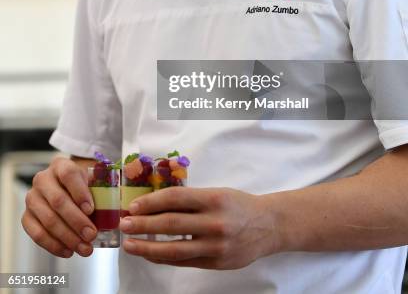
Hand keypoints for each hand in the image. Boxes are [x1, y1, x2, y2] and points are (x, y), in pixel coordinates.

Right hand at [21, 157, 96, 257]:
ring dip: (68, 237)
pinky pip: (37, 234)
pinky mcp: (26, 217)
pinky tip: (69, 251)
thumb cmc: (83, 185)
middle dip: (76, 221)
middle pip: (58, 201)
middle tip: (92, 235)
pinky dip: (54, 245)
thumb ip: (103, 191)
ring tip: (85, 248)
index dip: (80, 192)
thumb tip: (117, 211)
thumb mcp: (93, 180)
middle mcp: (42, 179)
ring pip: (48, 220)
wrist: (65, 188)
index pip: (69, 174)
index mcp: (60, 165)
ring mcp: (32, 198)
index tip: (91, 209)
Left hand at [120, 186, 274, 268]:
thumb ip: (190, 200)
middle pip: (170, 224)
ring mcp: (215, 246)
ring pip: (174, 249)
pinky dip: (164, 258)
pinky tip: (150, 254)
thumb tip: (155, 204)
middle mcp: (214, 222)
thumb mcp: (217, 193)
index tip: (134, 206)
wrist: (268, 226)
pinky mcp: (216, 263)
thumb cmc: (238, 205)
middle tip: (124, 224)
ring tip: (130, 244)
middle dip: (143, 224)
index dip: (151, 202)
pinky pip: (183, 261)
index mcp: (213, 199)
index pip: (175, 198)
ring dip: (147, 247)